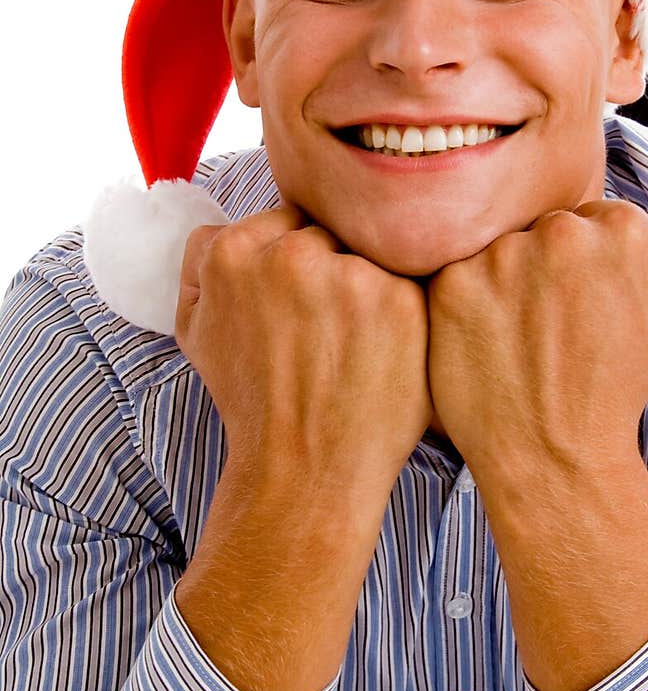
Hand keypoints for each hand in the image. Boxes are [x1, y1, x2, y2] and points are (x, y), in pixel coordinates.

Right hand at [175, 207, 432, 509]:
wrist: (304, 472)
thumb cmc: (253, 404)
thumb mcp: (197, 330)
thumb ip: (204, 265)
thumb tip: (225, 226)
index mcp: (234, 253)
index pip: (286, 218)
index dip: (298, 260)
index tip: (302, 300)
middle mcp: (290, 256)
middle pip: (329, 231)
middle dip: (333, 266)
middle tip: (329, 325)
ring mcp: (350, 275)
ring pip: (370, 251)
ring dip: (369, 284)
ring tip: (357, 339)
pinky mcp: (400, 300)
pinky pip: (407, 280)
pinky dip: (401, 310)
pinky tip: (385, 348)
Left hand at [426, 200, 647, 690]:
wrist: (557, 456)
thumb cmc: (619, 391)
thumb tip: (647, 221)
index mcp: (627, 229)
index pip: (592, 217)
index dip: (585, 263)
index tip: (582, 303)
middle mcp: (564, 231)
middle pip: (544, 227)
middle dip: (544, 265)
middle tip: (547, 325)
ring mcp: (504, 255)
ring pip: (498, 247)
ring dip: (503, 281)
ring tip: (516, 338)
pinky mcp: (453, 283)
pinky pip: (456, 275)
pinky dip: (465, 305)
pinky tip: (485, 343)